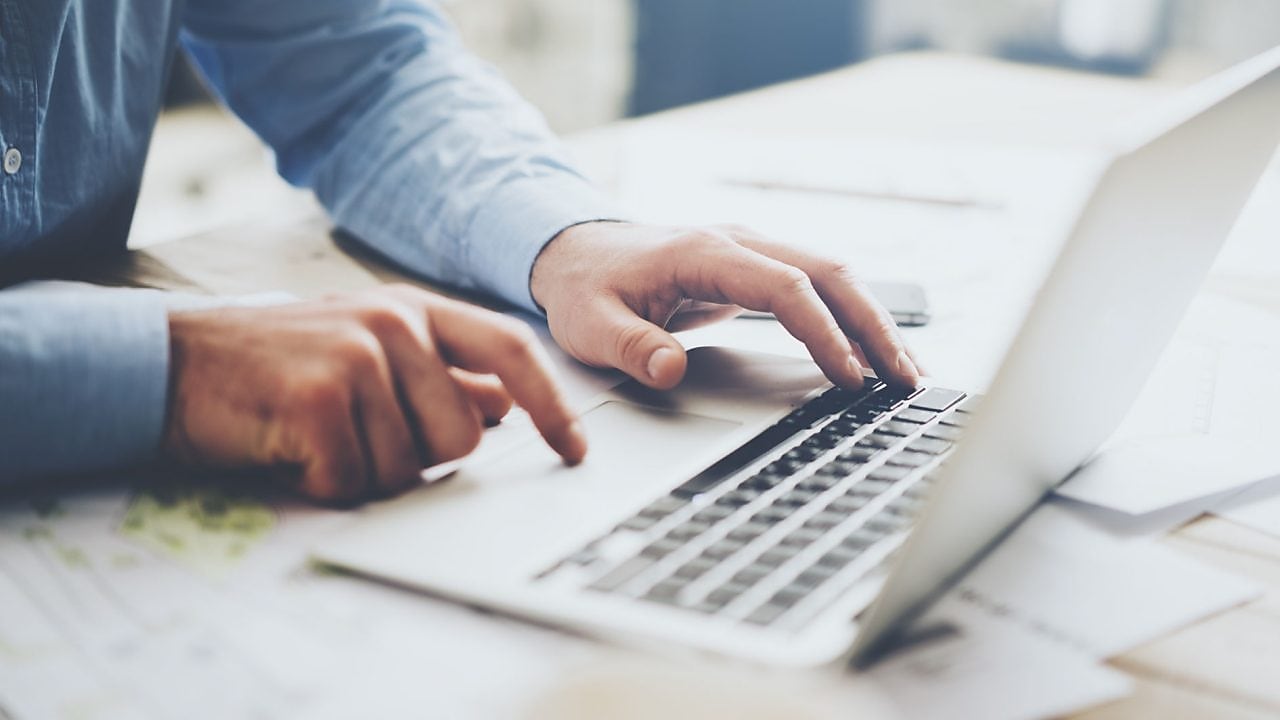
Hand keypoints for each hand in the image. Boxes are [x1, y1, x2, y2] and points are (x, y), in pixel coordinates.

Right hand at [164, 285, 585, 502]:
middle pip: (462, 435)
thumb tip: (502, 404)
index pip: (510, 352)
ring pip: (409, 467)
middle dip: (416, 457)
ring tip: (316, 438)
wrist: (170, 363)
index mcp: (414, 310)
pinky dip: (323, 484)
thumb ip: (437, 373)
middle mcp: (394, 322)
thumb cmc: (274, 365)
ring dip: (363, 473)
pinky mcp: (320, 396)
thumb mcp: (366, 350)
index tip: (574, 449)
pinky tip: (291, 450)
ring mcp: (358, 354)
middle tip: (358, 437)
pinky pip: (355, 481)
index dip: (552, 404)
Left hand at [530, 222, 920, 390]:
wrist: (576, 250)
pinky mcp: (755, 268)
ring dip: (872, 320)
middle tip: (906, 378)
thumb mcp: (591, 325)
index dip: (821, 332)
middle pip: (828, 273)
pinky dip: (850, 317)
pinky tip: (870, 351)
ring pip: (832, 276)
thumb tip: (670, 369)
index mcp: (705, 252)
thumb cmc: (586, 287)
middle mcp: (739, 242)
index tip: (848, 376)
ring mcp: (752, 251)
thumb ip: (631, 347)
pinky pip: (816, 287)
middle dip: (874, 325)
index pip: (784, 287)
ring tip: (907, 371)